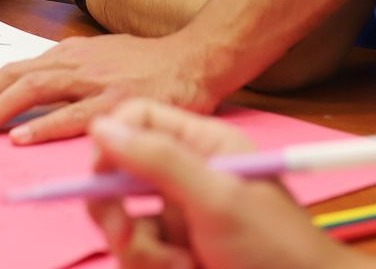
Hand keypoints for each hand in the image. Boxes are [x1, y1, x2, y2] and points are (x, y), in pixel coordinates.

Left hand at [0, 30, 219, 143]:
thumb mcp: (102, 56)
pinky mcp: (116, 100)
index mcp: (69, 52)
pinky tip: (21, 137)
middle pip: (14, 76)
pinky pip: (72, 115)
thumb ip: (71, 70)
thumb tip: (38, 87)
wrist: (196, 58)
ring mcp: (95, 79)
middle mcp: (76, 61)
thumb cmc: (151, 62)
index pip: (16, 69)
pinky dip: (43, 125)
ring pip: (34, 89)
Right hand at [86, 100, 349, 268]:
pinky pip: (139, 255)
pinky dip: (154, 267)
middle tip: (128, 236)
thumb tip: (101, 125)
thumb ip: (159, 160)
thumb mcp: (216, 198)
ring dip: (142, 252)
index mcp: (202, 144)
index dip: (112, 142)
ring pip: (125, 224)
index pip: (138, 121)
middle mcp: (186, 174)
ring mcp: (180, 215)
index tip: (101, 176)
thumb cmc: (274, 245)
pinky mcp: (176, 251)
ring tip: (180, 265)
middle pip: (119, 177)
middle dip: (118, 212)